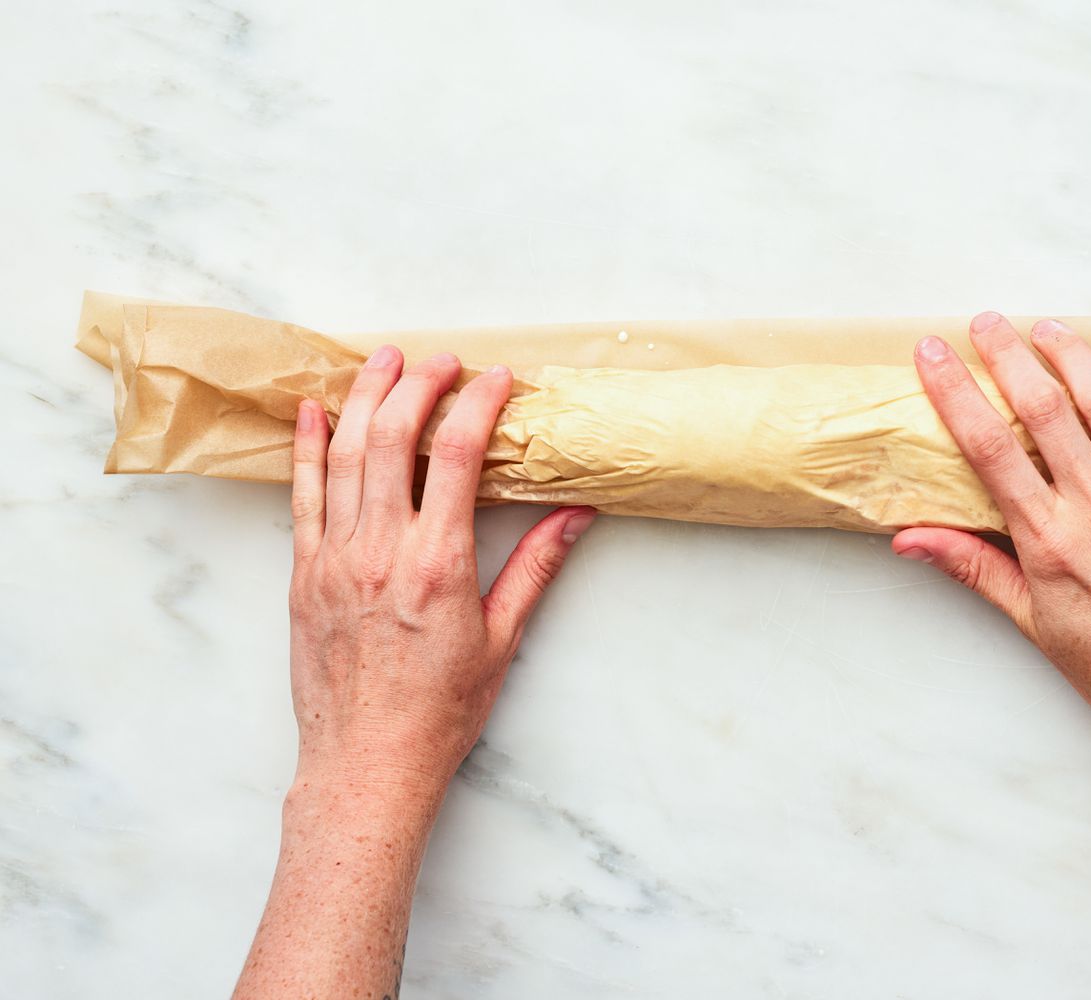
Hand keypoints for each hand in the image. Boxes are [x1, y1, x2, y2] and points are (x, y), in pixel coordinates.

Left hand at [287, 346, 595, 800]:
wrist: (367, 763)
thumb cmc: (439, 712)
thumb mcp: (503, 640)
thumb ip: (535, 567)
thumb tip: (576, 515)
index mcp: (437, 563)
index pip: (457, 455)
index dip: (479, 404)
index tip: (498, 379)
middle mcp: (380, 550)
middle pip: (392, 437)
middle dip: (419, 384)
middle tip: (443, 360)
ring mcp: (333, 558)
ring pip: (342, 454)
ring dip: (364, 397)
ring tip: (385, 361)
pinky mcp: (303, 574)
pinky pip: (301, 495)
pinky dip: (305, 446)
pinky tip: (312, 410)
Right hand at [895, 312, 1090, 744]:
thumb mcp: (1030, 622)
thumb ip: (972, 568)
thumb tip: (907, 539)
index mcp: (1050, 539)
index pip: (990, 448)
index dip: (955, 393)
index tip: (932, 354)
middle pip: (1044, 409)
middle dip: (1008, 355)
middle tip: (984, 322)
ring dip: (1071, 355)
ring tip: (1044, 327)